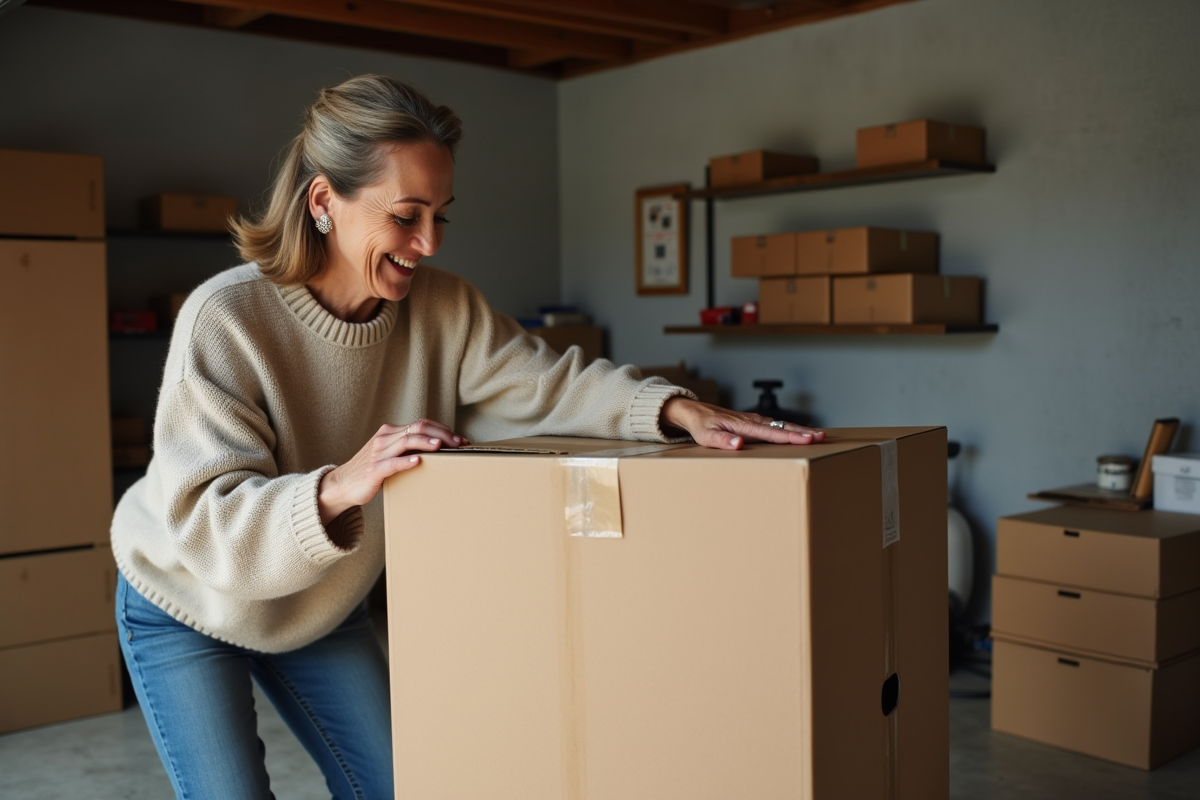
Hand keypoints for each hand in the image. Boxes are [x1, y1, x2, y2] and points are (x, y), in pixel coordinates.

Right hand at [317, 420, 467, 524]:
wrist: (342, 484)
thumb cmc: (371, 470)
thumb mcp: (389, 454)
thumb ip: (407, 449)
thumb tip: (437, 450)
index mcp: (390, 432)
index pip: (420, 424)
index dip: (442, 429)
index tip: (460, 439)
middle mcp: (385, 438)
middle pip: (417, 428)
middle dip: (441, 434)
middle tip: (459, 443)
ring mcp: (378, 453)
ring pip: (407, 441)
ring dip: (427, 442)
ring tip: (442, 446)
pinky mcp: (374, 469)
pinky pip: (392, 462)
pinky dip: (406, 460)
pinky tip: (418, 461)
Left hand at [660, 397, 824, 450]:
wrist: (695, 412)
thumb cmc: (701, 425)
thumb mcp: (706, 436)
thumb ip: (723, 440)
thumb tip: (739, 443)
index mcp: (743, 425)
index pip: (771, 432)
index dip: (790, 436)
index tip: (806, 439)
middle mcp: (752, 420)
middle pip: (782, 426)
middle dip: (802, 432)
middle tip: (822, 437)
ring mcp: (754, 420)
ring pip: (781, 424)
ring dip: (800, 430)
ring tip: (818, 435)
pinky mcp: (754, 422)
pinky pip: (776, 425)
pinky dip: (790, 428)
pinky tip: (799, 432)